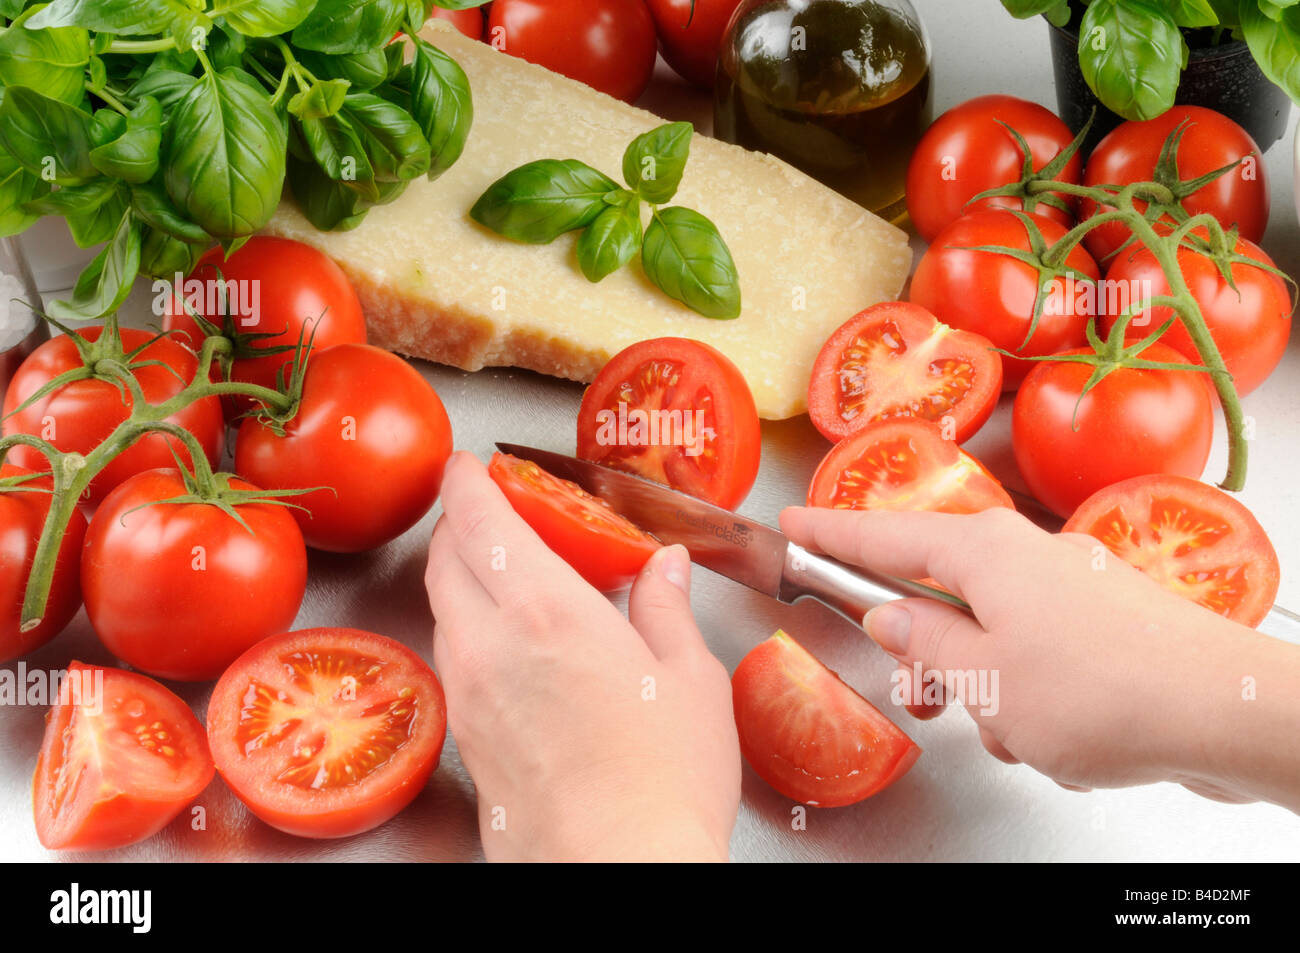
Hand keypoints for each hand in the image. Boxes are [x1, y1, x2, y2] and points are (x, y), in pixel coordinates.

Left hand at [425, 452, 739, 860]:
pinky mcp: (465, 740)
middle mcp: (489, 645)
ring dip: (462, 577)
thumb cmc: (663, 782)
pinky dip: (470, 629)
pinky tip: (515, 645)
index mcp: (545, 611)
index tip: (468, 464)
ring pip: (444, 610)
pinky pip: (454, 660)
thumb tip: (666, 566)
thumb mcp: (689, 677)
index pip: (477, 520)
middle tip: (489, 510)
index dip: (466, 483)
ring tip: (508, 575)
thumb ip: (666, 608)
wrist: (618, 873)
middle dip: (458, 523)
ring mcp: (468, 695)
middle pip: (444, 559)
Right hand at [780, 505, 1299, 811]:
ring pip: (988, 637)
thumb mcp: (981, 677)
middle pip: (939, 595)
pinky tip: (1058, 737)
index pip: (883, 534)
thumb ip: (922, 644)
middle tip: (928, 702)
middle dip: (929, 659)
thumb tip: (888, 616)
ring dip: (986, 692)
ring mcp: (1067, 587)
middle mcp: (1024, 555)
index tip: (792, 523)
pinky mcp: (1102, 624)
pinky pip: (1035, 656)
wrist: (1224, 708)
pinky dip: (1031, 699)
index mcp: (983, 551)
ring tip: (1016, 734)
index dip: (831, 534)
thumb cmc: (1097, 689)